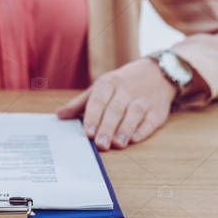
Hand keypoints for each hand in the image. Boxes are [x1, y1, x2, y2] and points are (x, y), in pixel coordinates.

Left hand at [56, 58, 176, 150]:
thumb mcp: (101, 87)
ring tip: (117, 144)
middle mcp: (127, 90)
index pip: (99, 100)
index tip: (88, 132)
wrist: (157, 72)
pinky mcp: (158, 110)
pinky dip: (143, 130)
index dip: (93, 116)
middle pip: (116, 109)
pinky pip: (150, 120)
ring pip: (134, 114)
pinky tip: (134, 138)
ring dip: (125, 129)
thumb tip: (59, 115)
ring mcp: (144, 99)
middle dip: (107, 128)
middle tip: (100, 144)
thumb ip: (80, 103)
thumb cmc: (122, 84)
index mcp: (109, 83)